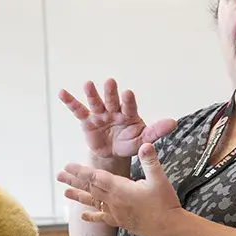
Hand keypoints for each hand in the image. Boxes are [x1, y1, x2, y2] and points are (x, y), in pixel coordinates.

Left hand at [58, 143, 181, 235]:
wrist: (167, 228)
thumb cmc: (164, 203)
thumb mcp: (160, 179)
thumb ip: (151, 161)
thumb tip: (145, 144)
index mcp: (120, 189)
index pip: (96, 177)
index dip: (81, 171)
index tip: (68, 166)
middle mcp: (113, 201)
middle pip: (90, 188)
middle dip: (74, 180)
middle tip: (59, 175)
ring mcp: (115, 212)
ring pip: (93, 202)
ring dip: (78, 196)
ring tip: (65, 192)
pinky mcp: (120, 221)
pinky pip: (102, 218)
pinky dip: (92, 216)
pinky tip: (82, 216)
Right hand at [59, 79, 176, 163]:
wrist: (113, 153)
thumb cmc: (130, 143)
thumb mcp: (143, 140)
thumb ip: (156, 131)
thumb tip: (174, 123)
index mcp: (129, 114)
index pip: (129, 106)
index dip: (128, 100)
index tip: (128, 93)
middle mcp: (114, 110)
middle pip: (112, 100)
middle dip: (111, 92)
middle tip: (110, 82)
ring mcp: (99, 114)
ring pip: (95, 102)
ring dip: (91, 93)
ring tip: (88, 84)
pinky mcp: (87, 121)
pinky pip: (78, 110)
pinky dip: (70, 101)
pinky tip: (62, 92)